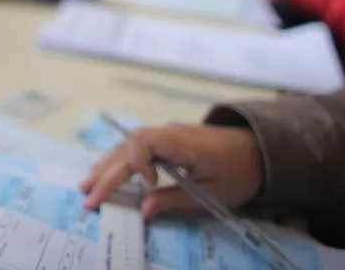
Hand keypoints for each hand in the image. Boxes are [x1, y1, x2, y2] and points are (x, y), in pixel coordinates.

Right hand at [80, 124, 262, 218]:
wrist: (257, 150)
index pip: (145, 142)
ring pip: (127, 145)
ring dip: (107, 165)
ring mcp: (164, 135)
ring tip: (87, 185)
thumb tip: (144, 210)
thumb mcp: (214, 193)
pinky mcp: (164, 141)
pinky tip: (103, 170)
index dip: (138, 163)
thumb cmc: (239, 173)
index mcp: (182, 143)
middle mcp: (167, 134)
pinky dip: (118, 160)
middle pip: (128, 147)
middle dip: (107, 172)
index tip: (149, 185)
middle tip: (89, 196)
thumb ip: (176, 199)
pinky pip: (134, 148)